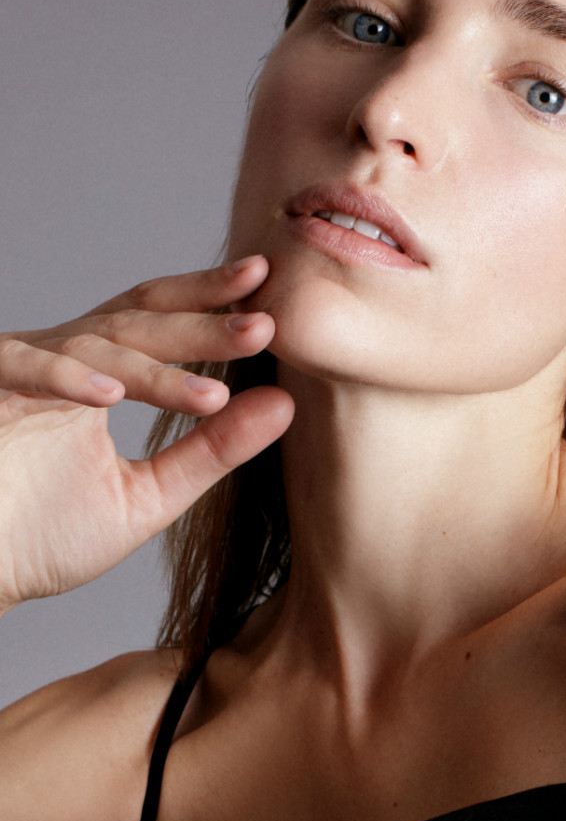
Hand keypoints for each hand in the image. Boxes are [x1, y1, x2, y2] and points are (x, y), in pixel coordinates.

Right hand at [0, 256, 293, 611]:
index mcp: (93, 374)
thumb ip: (212, 450)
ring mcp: (15, 369)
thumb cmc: (41, 538)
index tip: (266, 282)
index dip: (208, 298)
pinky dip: (66, 378)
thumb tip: (284, 403)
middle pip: (137, 320)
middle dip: (201, 323)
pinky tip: (111, 394)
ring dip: (154, 368)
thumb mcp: (147, 494)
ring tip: (213, 395)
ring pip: (92, 345)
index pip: (157, 318)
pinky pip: (22, 367)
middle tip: (263, 326)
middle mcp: (55, 359)